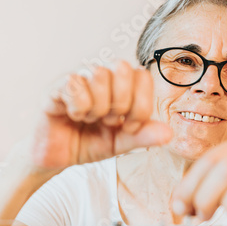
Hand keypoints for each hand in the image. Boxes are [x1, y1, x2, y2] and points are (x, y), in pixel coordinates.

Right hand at [31, 61, 172, 169]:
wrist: (58, 157)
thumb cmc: (90, 143)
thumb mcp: (121, 143)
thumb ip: (143, 136)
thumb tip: (169, 133)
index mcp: (121, 86)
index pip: (143, 76)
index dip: (141, 105)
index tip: (129, 126)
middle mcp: (101, 76)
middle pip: (124, 68)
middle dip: (122, 103)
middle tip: (109, 121)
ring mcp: (79, 78)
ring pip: (101, 74)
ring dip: (99, 107)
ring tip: (90, 119)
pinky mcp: (57, 86)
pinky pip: (75, 85)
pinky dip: (79, 108)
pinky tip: (73, 116)